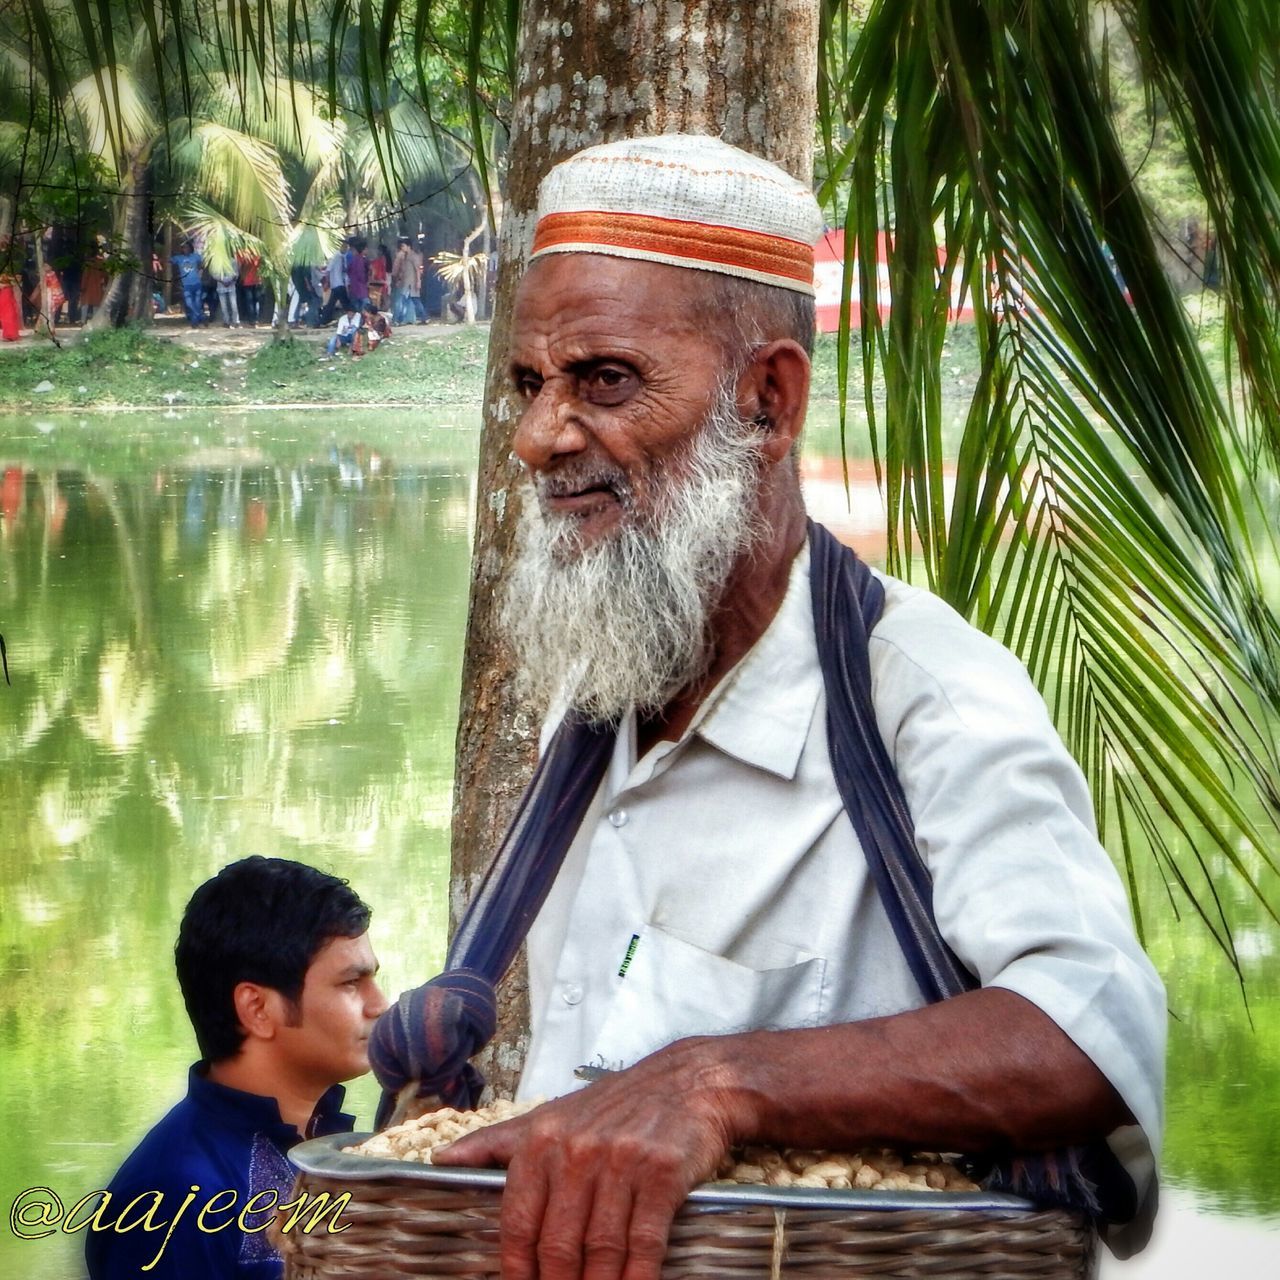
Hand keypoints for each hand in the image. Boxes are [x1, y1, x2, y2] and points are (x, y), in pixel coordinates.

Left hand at [431, 1037, 742, 1279]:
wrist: (688, 1081)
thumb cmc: (615, 1106)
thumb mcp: (551, 1115)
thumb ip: (496, 1142)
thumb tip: (440, 1161)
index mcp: (541, 1140)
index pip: (517, 1222)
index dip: (517, 1271)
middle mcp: (577, 1150)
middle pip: (556, 1245)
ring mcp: (621, 1161)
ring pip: (599, 1249)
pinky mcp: (662, 1173)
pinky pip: (643, 1242)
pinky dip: (636, 1278)